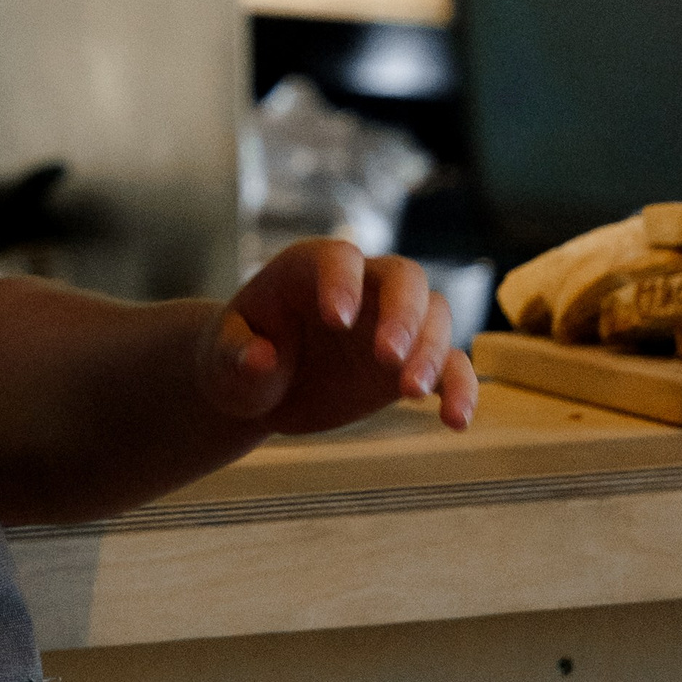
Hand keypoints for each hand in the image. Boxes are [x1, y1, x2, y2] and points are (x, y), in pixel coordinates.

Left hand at [196, 239, 476, 438]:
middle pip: (404, 278)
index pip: (339, 258)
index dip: (343, 282)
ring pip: (435, 316)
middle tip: (387, 359)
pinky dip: (460, 389)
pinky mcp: (411, 361)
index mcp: (308, 269)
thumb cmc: (235, 362)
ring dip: (431, 352)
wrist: (259, 389)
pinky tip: (455, 422)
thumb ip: (237, 355)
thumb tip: (261, 359)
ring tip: (409, 395)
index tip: (337, 321)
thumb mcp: (221, 361)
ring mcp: (390, 322)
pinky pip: (450, 365)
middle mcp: (360, 287)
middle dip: (403, 314)